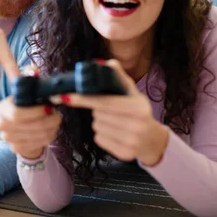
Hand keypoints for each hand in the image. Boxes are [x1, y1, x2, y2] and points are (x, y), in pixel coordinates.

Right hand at [0, 72, 61, 158]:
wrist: (21, 127)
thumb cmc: (26, 105)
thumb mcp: (27, 90)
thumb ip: (29, 77)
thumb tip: (34, 71)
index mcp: (2, 108)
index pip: (17, 114)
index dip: (35, 112)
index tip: (49, 108)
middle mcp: (1, 124)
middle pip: (29, 127)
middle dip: (47, 121)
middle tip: (57, 114)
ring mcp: (8, 139)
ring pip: (37, 136)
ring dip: (51, 127)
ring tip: (56, 119)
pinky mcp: (17, 148)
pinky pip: (39, 143)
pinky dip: (50, 135)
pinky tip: (51, 128)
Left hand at [51, 59, 168, 165]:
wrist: (151, 138)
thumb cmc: (137, 110)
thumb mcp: (132, 92)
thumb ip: (118, 76)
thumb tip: (104, 63)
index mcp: (138, 108)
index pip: (105, 102)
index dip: (84, 98)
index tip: (66, 96)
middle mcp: (136, 126)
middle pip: (98, 114)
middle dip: (98, 109)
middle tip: (109, 109)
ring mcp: (131, 142)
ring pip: (97, 126)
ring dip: (100, 121)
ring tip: (115, 120)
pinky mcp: (124, 154)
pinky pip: (99, 139)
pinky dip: (102, 134)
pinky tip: (115, 132)